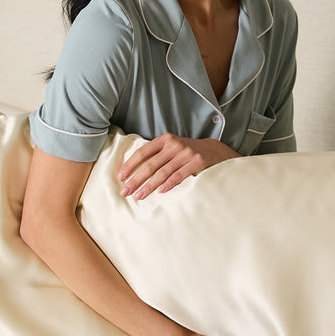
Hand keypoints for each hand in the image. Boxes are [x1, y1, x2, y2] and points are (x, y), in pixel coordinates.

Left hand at [117, 133, 238, 198]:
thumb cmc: (186, 152)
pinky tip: (160, 192)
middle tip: (125, 191)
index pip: (143, 153)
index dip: (130, 165)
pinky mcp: (197, 162)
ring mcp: (186, 153)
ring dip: (149, 186)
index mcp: (164, 140)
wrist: (214, 150)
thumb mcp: (171, 148)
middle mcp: (174, 145)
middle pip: (150, 164)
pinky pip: (179, 175)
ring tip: (139, 196)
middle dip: (136, 179)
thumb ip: (156, 155)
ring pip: (163, 172)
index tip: (120, 176)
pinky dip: (169, 184)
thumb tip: (133, 171)